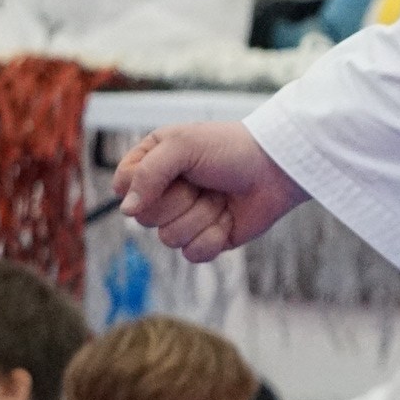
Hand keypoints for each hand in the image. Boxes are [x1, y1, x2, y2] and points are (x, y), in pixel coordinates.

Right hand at [115, 121, 306, 263]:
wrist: (276, 169)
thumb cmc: (230, 149)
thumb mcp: (183, 145)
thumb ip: (148, 173)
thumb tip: (127, 211)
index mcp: (152, 164)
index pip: (123, 187)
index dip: (144, 185)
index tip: (173, 169)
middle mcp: (164, 193)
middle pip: (146, 218)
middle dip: (181, 200)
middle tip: (204, 182)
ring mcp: (184, 218)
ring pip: (169, 238)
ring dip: (202, 217)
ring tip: (220, 198)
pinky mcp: (205, 240)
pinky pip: (192, 254)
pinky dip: (214, 237)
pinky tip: (228, 219)